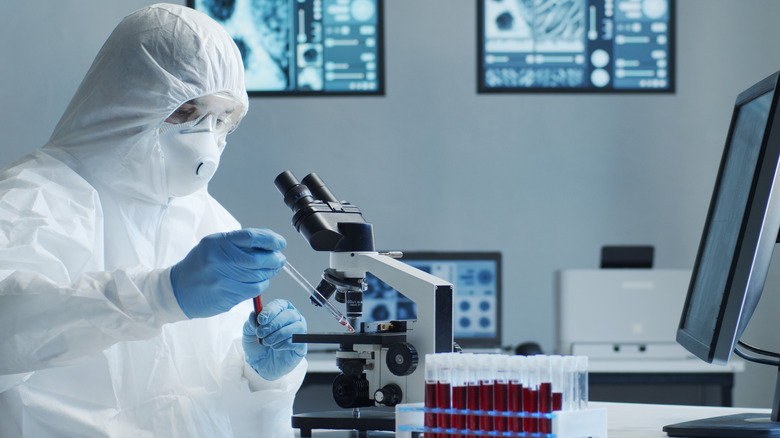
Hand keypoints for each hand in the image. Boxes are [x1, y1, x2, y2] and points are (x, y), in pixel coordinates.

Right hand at [171, 228, 285, 317]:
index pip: (251, 237)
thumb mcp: (215, 245)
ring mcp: (222, 280)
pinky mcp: (226, 296)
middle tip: (279, 259)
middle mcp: (219, 260)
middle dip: (274, 259)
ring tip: (271, 270)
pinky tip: (259, 282)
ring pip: (258, 277)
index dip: (271, 240)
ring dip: (270, 273)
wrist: (178, 289)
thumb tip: (269, 244)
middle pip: (258, 259)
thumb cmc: (200, 264)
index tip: (280, 243)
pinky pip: (252, 291)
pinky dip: (261, 285)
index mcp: (218, 243)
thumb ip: (239, 243)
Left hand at [242, 299, 306, 380]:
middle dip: (273, 324)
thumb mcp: (248, 332)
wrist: (260, 365)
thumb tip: (254, 314)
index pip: (280, 304)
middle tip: (261, 333)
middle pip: (289, 314)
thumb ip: (251, 322)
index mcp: (280, 311)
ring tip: (267, 342)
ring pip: (295, 326)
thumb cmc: (257, 345)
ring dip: (278, 334)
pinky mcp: (301, 346)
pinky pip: (297, 341)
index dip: (271, 310)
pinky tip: (275, 347)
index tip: (261, 319)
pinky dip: (284, 344)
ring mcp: (298, 332)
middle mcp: (292, 319)